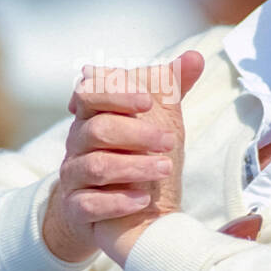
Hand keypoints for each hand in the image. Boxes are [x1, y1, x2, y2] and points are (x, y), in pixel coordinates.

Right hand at [41, 50, 203, 265]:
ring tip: (165, 169)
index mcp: (93, 115)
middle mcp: (78, 143)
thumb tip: (194, 57)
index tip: (147, 102)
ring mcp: (75, 177)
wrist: (125, 214)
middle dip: (136, 133)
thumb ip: (170, 91)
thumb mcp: (157, 122)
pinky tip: (143, 200)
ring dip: (134, 167)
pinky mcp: (77, 209)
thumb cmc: (138, 158)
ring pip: (96, 166)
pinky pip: (88, 204)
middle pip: (97, 129)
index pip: (90, 92)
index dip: (116, 94)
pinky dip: (117, 201)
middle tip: (169, 141)